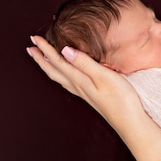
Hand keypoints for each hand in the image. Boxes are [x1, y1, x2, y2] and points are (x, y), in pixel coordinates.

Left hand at [26, 36, 147, 132]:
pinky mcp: (92, 96)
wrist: (130, 123)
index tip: (34, 38)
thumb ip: (85, 63)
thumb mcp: (104, 77)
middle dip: (41, 58)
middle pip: (54, 71)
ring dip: (49, 66)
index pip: (58, 62)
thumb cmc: (121, 100)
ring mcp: (85, 93)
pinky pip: (69, 82)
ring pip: (60, 77)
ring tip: (42, 58)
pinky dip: (62, 74)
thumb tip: (65, 50)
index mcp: (79, 81)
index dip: (45, 49)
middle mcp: (78, 87)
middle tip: (30, 47)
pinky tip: (67, 74)